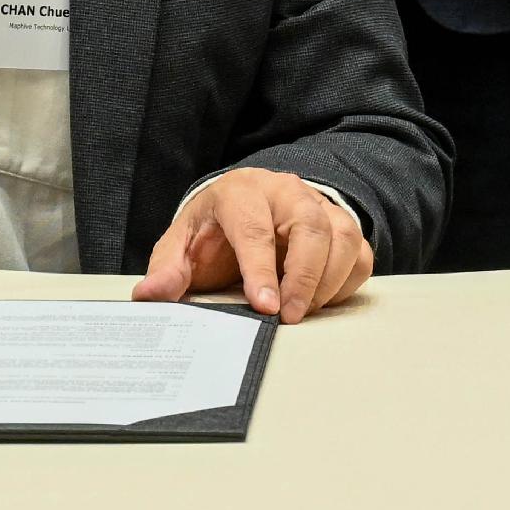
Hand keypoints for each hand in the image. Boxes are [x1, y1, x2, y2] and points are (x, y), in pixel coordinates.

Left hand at [137, 169, 374, 321]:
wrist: (245, 207)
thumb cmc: (214, 231)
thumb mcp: (181, 245)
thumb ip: (167, 269)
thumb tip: (150, 295)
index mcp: (240, 192)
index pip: (255, 227)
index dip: (260, 268)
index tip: (264, 306)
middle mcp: (285, 191)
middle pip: (310, 227)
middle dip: (303, 277)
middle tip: (288, 317)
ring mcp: (318, 205)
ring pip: (342, 236)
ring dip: (327, 281)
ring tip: (302, 312)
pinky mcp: (341, 224)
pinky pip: (359, 253)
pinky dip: (345, 282)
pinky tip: (320, 300)